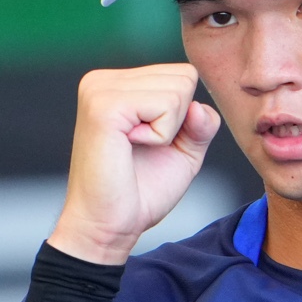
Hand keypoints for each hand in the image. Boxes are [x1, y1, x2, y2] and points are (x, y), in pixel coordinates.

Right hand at [51, 64, 222, 263]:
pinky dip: (161, 135)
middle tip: (142, 149)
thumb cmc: (139, 193)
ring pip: (178, 89)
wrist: (108, 227)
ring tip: (134, 149)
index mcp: (116, 84)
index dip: (182, 117)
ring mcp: (100, 89)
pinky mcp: (104, 105)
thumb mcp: (183, 152)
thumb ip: (201, 124)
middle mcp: (103, 80)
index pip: (181, 74)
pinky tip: (130, 148)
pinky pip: (166, 104)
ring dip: (168, 130)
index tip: (149, 143)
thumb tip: (199, 106)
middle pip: (183, 76)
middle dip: (178, 121)